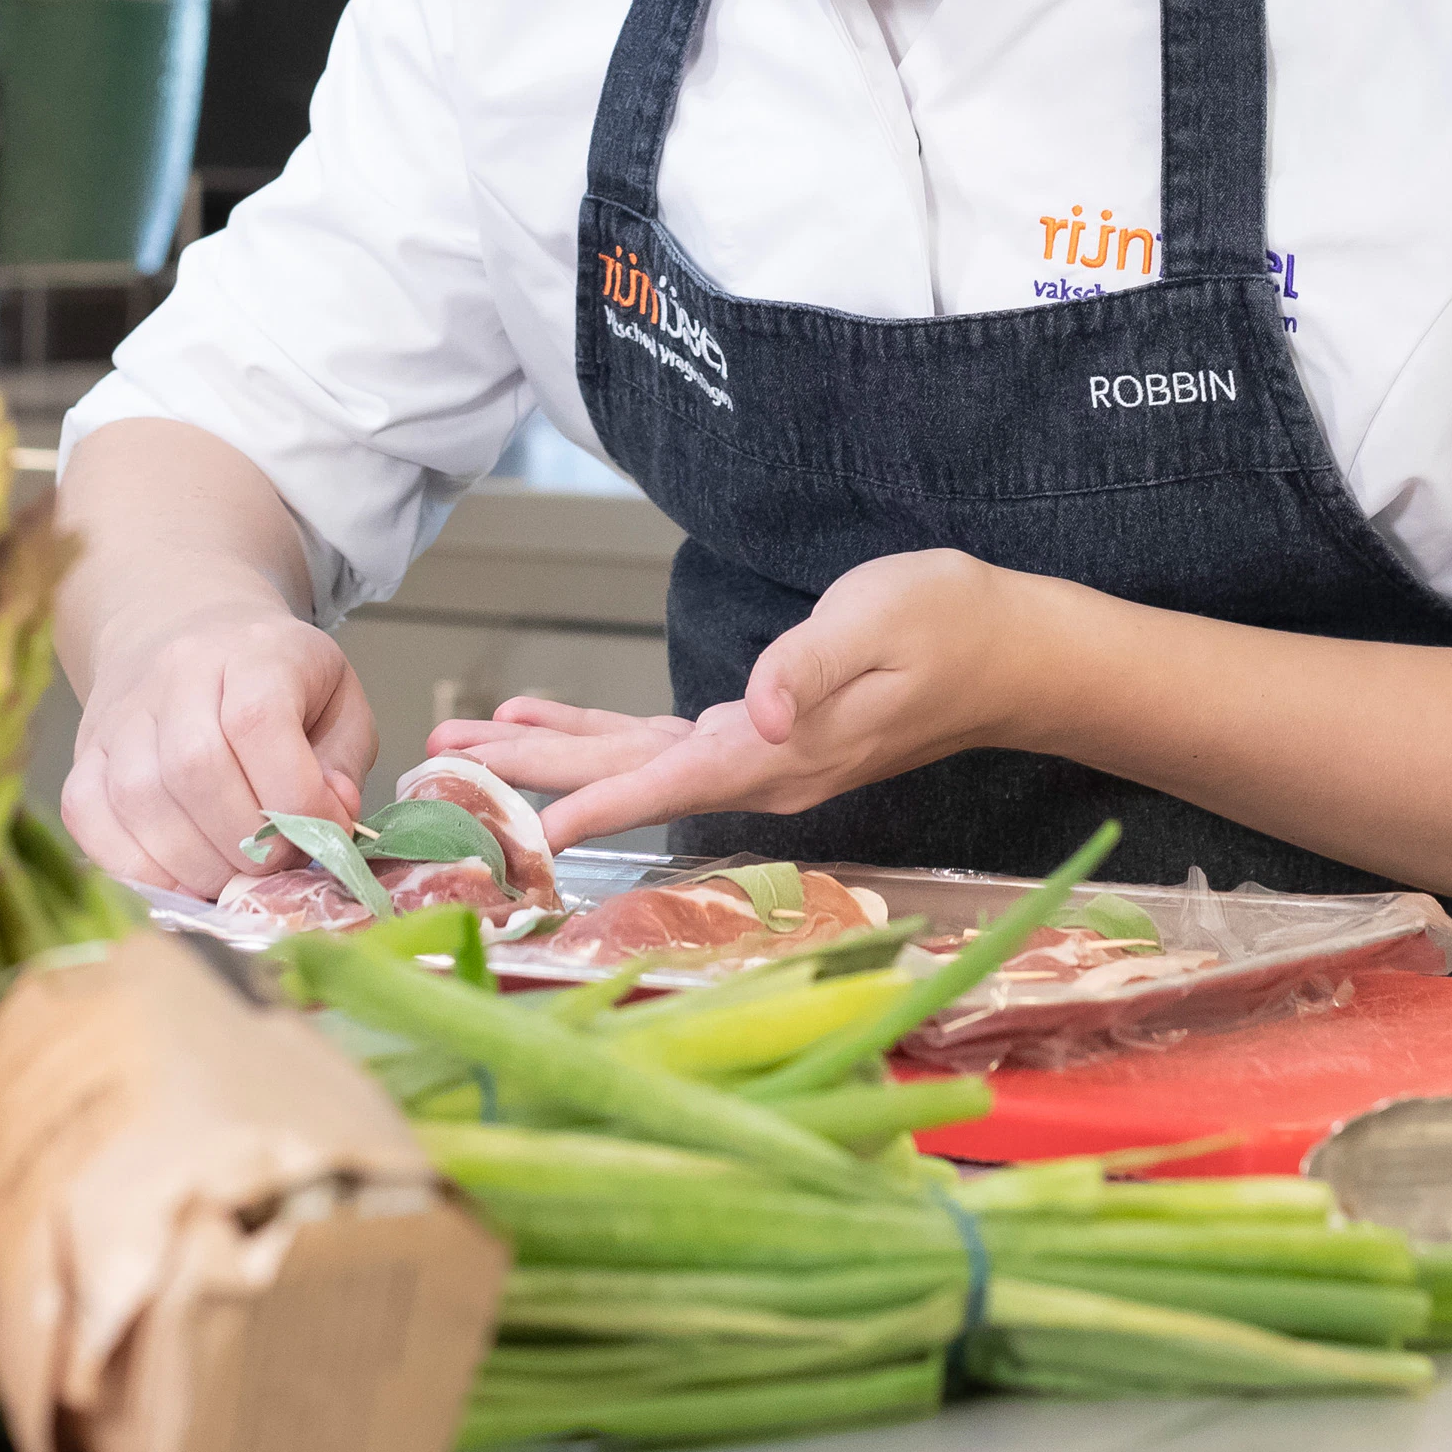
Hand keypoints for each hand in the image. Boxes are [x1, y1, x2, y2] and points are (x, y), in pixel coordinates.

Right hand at [60, 605, 376, 899]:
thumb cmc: (278, 679)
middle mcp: (177, 673)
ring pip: (140, 799)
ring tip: (231, 873)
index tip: (321, 832)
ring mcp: (121, 714)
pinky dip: (135, 865)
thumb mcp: (338, 701)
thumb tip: (330, 820)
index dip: (294, 796)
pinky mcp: (84, 753)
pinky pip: (90, 817)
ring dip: (194, 862)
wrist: (190, 632)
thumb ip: (343, 764)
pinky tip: (179, 874)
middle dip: (244, 841)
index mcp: (254, 651)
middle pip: (196, 767)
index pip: (259, 721)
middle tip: (272, 863)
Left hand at [434, 550, 1037, 851]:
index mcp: (781, 752)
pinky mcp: (765, 738)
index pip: (668, 785)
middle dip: (530, 777)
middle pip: (625, 779)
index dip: (591, 805)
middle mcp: (762, 771)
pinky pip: (662, 746)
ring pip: (632, 764)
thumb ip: (809, 667)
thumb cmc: (951, 623)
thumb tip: (753, 711)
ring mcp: (762, 761)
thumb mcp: (879, 621)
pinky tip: (547, 720)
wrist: (1013, 652)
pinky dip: (599, 734)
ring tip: (465, 750)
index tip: (519, 830)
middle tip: (438, 771)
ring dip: (548, 755)